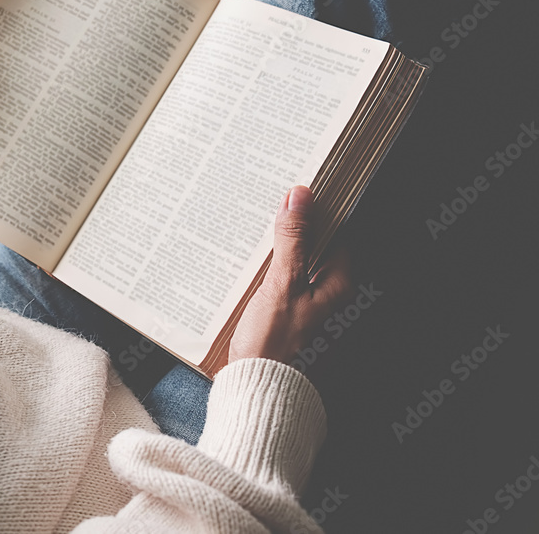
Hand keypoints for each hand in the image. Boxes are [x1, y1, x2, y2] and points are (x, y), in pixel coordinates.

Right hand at [228, 186, 350, 371]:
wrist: (259, 392)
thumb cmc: (275, 345)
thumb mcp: (281, 284)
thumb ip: (292, 240)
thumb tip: (300, 197)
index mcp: (339, 287)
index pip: (336, 235)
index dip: (317, 213)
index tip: (295, 195)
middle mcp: (331, 301)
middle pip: (316, 252)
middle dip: (293, 233)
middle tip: (268, 212)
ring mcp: (311, 315)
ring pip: (297, 271)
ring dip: (277, 256)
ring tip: (252, 241)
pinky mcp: (291, 327)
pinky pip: (283, 291)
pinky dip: (269, 279)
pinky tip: (247, 276)